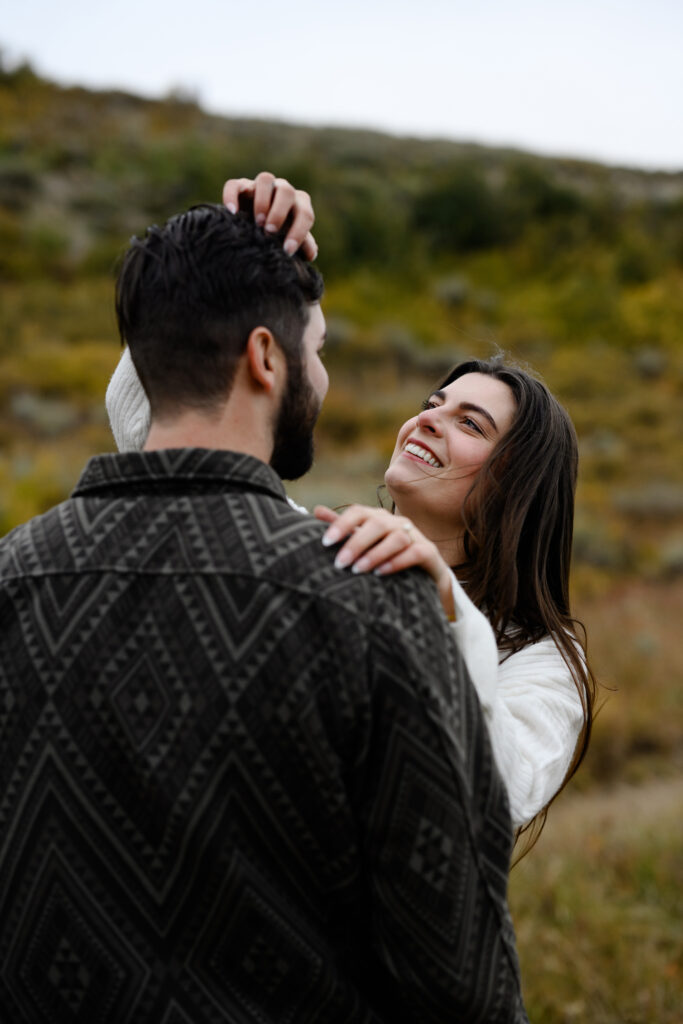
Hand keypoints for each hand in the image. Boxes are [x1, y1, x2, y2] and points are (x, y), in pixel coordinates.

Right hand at [222, 171, 317, 259]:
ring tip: (257, 222)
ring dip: (262, 200)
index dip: (298, 232)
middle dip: (279, 212)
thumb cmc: (279, 236)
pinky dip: (232, 196)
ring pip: (265, 179)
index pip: (305, 214)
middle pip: (287, 191)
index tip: (287, 251)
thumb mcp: (290, 240)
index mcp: (299, 203)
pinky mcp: (240, 186)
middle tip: (270, 231)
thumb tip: (311, 254)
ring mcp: (261, 186)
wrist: (255, 227)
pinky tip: (232, 213)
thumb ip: (303, 244)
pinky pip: (235, 185)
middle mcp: (282, 190)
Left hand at [315, 504, 455, 619]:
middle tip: (339, 563)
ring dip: (375, 553)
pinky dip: (397, 562)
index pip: (358, 512)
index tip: (325, 542)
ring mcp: (415, 536)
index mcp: (378, 518)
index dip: (341, 524)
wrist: (424, 576)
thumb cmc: (387, 556)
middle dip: (356, 543)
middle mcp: (397, 522)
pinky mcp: (429, 553)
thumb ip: (343, 527)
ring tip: (358, 570)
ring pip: (397, 537)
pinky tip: (381, 573)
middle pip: (377, 523)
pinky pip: (415, 552)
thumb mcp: (365, 541)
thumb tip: (316, 510)